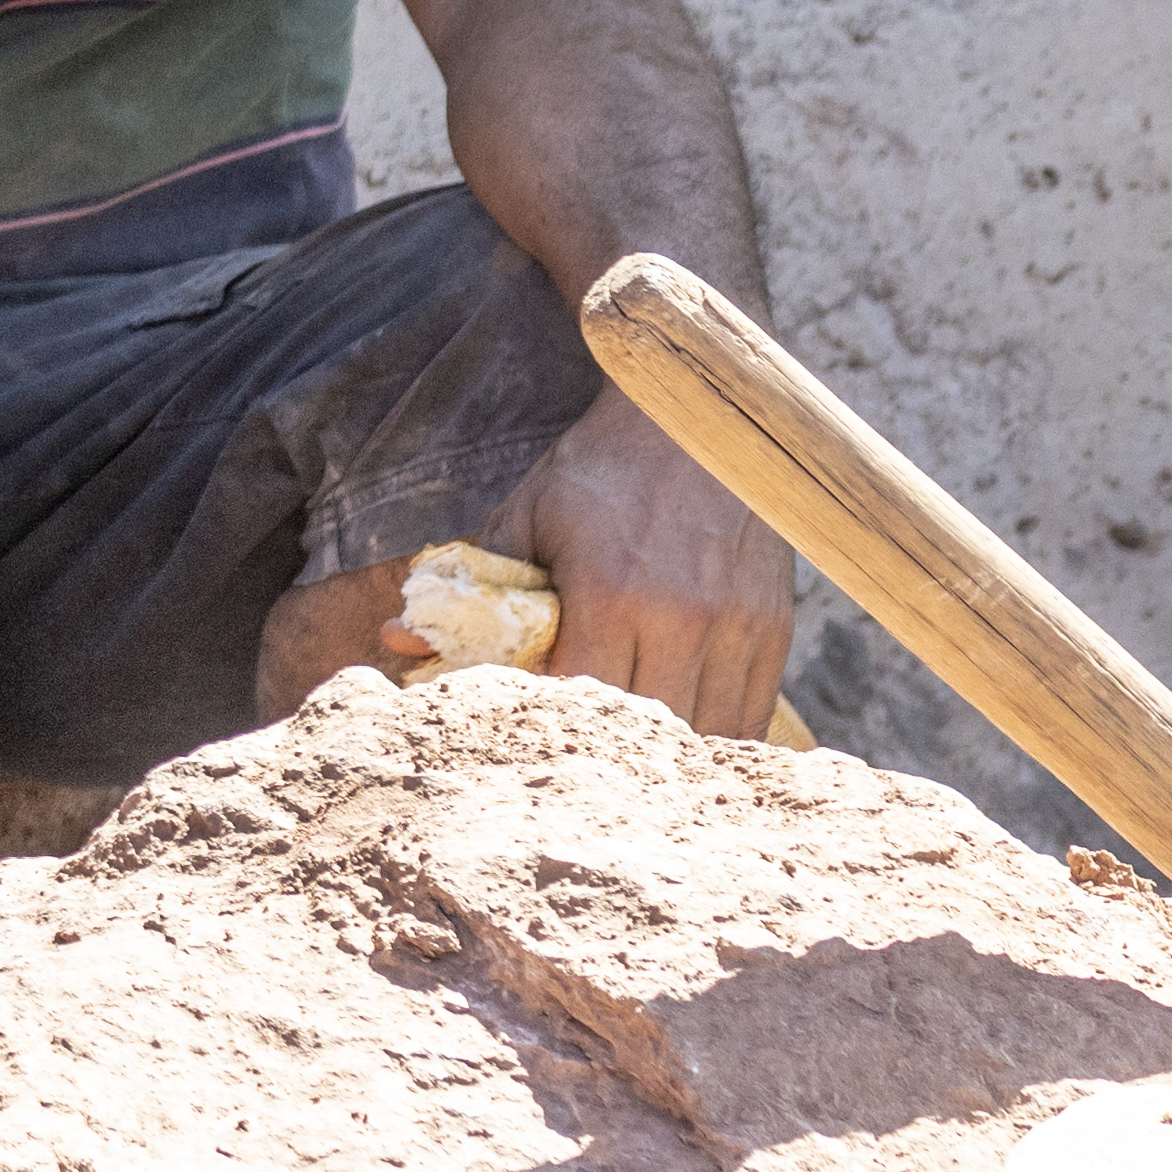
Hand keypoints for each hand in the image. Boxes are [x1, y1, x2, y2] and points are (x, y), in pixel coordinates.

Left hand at [503, 387, 798, 737]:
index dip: (552, 725)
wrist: (698, 419)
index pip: (581, 698)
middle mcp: (685, 618)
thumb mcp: (523, 518)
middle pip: (649, 731)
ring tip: (630, 747)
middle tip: (577, 751)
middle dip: (610, 747)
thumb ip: (472, 592)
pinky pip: (752, 711)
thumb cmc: (598, 471)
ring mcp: (738, 626)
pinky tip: (681, 731)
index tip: (528, 725)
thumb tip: (397, 644)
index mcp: (613, 594)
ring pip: (709, 732)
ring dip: (669, 752)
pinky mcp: (774, 628)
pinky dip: (717, 732)